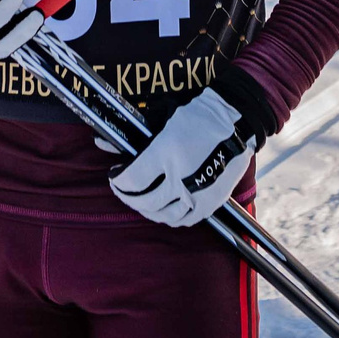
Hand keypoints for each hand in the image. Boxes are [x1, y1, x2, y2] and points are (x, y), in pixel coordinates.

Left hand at [110, 86, 258, 226]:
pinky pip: (185, 220)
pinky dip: (170, 217)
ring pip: (163, 214)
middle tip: (124, 189)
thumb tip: (103, 143)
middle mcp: (180, 177)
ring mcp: (196, 193)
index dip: (118, 181)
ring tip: (143, 199)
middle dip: (128, 196)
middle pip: (144, 201)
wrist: (236, 121)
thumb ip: (134, 137)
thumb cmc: (198, 117)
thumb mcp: (162, 120)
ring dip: (147, 209)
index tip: (115, 176)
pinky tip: (164, 208)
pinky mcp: (210, 202)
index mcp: (166, 154)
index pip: (131, 180)